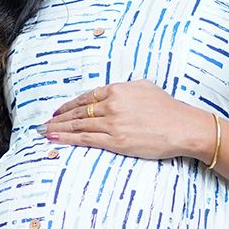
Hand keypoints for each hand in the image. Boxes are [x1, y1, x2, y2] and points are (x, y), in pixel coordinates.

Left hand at [43, 79, 213, 160]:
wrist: (184, 127)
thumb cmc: (169, 109)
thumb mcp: (146, 88)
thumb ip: (126, 89)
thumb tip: (114, 93)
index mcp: (118, 90)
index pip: (87, 97)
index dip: (70, 105)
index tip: (60, 111)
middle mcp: (112, 104)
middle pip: (79, 111)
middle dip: (59, 118)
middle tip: (45, 123)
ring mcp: (113, 123)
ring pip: (79, 124)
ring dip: (59, 128)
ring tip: (45, 132)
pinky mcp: (117, 141)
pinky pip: (86, 138)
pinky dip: (68, 138)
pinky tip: (56, 138)